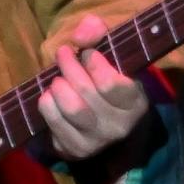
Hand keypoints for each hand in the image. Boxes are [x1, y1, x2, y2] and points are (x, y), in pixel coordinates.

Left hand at [38, 14, 149, 160]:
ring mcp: (96, 141)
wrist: (106, 125)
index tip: (87, 52)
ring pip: (71, 108)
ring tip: (58, 78)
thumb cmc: (110, 82)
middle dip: (69, 66)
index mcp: (136, 103)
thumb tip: (81, 33)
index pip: (111, 84)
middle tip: (63, 54)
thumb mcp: (113, 57)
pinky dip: (47, 102)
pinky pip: (53, 121)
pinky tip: (51, 95)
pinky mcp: (75, 150)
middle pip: (85, 91)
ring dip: (58, 86)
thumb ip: (100, 35)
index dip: (93, 62)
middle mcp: (119, 126)